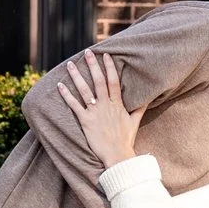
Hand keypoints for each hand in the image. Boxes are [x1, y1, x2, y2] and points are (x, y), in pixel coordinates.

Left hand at [56, 51, 141, 165]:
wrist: (117, 155)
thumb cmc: (126, 140)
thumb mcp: (135, 121)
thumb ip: (140, 108)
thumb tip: (149, 98)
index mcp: (117, 104)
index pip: (113, 81)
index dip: (109, 67)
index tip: (105, 55)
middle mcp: (105, 105)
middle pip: (98, 81)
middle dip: (92, 65)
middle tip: (87, 52)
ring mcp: (95, 112)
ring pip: (84, 90)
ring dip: (77, 76)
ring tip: (69, 64)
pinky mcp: (85, 121)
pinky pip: (74, 105)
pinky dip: (66, 95)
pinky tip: (60, 85)